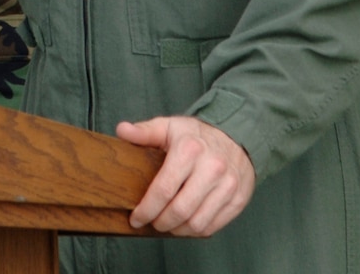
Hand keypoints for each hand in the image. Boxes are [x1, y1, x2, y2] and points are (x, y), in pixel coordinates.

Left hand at [115, 115, 255, 236]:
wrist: (237, 137)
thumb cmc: (196, 136)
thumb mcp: (170, 127)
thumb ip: (144, 132)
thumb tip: (121, 130)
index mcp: (190, 149)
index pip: (163, 189)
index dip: (146, 209)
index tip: (135, 218)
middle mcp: (212, 167)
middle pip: (180, 210)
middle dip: (160, 222)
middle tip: (151, 222)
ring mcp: (228, 185)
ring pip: (197, 223)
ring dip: (177, 230)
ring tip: (167, 224)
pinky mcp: (238, 199)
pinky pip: (213, 226)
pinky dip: (195, 231)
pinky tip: (186, 224)